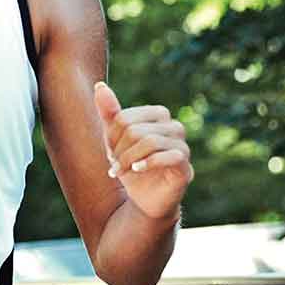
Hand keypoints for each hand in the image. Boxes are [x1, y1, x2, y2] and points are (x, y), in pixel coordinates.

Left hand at [95, 82, 193, 219]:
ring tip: (120, 171)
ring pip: (149, 142)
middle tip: (115, 164)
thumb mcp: (115, 139)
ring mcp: (182, 146)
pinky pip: (168, 156)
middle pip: (135, 130)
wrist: (145, 198)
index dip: (111, 137)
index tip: (109, 152)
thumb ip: (109, 113)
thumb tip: (99, 86)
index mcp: (158, 115)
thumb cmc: (131, 164)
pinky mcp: (185, 166)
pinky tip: (136, 170)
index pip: (125, 118)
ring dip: (128, 159)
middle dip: (118, 150)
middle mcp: (174, 127)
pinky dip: (146, 164)